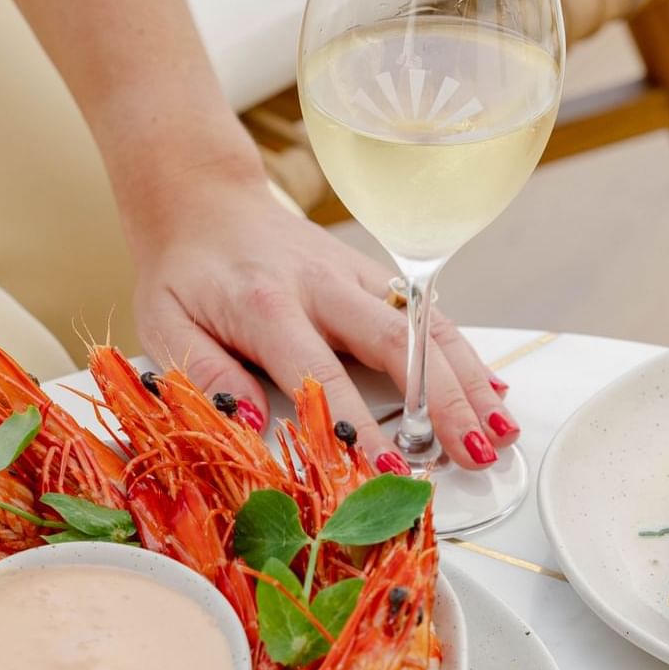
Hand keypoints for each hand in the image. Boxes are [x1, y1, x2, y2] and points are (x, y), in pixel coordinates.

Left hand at [131, 176, 519, 469]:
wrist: (202, 201)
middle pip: (398, 343)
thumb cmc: (184, 274)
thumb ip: (206, 378)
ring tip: (502, 427)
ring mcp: (355, 276)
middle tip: (474, 450)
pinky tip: (493, 389)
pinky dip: (464, 352)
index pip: (321, 375)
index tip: (389, 468)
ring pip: (426, 326)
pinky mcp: (372, 274)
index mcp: (267, 305)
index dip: (359, 426)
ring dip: (470, 379)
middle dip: (443, 400)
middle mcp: (321, 286)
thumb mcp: (166, 328)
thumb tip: (252, 429)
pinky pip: (427, 314)